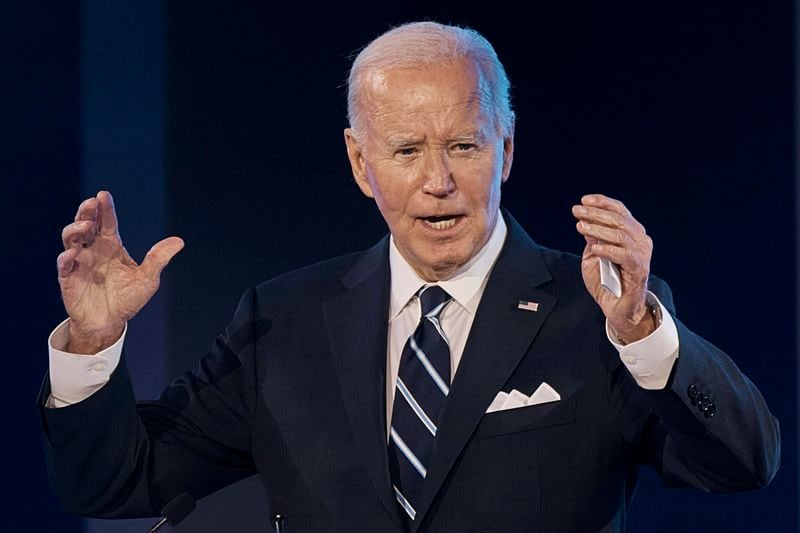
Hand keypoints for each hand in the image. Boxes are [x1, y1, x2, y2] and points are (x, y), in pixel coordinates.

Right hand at [57, 191, 183, 353]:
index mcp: (111, 245)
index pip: (107, 222)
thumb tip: (179, 241)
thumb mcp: (147, 279)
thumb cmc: (127, 298)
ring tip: (86, 226)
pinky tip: (73, 254)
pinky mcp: (68, 277)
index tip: (103, 195)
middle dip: (86, 212)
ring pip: (71, 238)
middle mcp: (93, 249)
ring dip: (75, 229)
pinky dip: (66, 257)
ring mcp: (79, 262)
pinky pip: (64, 264)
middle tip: (91, 203)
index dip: (104, 208)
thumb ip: (158, 259)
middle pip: (85, 223)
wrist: (110, 322)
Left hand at [572, 194, 654, 343]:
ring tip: (580, 227)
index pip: (620, 211)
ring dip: (598, 229)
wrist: (617, 308)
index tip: (583, 200)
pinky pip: (624, 255)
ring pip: (621, 235)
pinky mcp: (639, 270)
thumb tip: (585, 220)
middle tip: (576, 211)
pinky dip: (608, 249)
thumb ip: (592, 239)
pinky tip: (594, 248)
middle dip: (596, 213)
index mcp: (631, 234)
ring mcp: (642, 255)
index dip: (602, 203)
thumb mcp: (593, 256)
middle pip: (619, 220)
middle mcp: (640, 241)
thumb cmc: (606, 281)